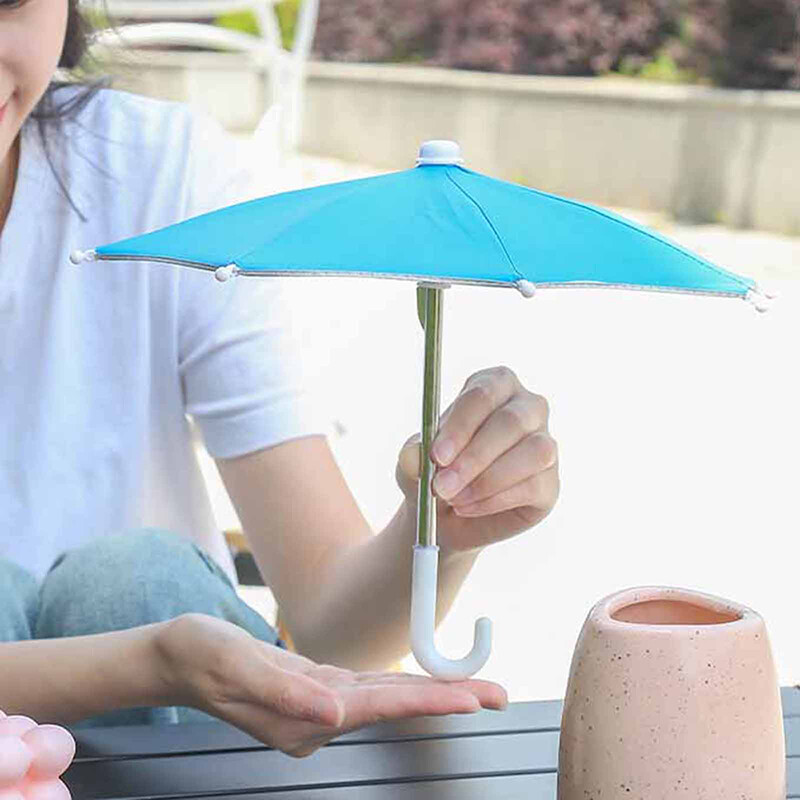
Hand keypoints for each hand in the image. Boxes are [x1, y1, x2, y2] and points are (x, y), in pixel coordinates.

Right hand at [155, 614, 506, 757]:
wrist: (176, 656)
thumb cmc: (201, 654)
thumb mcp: (237, 667)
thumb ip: (287, 692)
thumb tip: (335, 715)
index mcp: (304, 717)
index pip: (378, 706)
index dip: (427, 700)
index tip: (469, 699)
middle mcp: (317, 719)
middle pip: (393, 706)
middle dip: (447, 700)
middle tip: (497, 694)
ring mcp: (317, 707)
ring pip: (385, 699)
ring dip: (431, 694)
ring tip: (475, 691)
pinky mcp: (313, 690)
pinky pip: (366, 689)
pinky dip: (399, 686)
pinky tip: (421, 685)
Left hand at [396, 366, 558, 552]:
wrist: (448, 517)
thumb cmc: (433, 474)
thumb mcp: (413, 466)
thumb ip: (413, 457)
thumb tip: (415, 455)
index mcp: (493, 385)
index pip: (483, 394)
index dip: (461, 425)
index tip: (437, 455)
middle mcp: (526, 407)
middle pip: (511, 421)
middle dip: (474, 457)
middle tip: (442, 485)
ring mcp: (544, 443)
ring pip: (534, 452)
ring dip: (488, 480)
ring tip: (454, 499)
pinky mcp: (550, 482)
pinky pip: (534, 485)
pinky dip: (495, 500)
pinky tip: (469, 507)